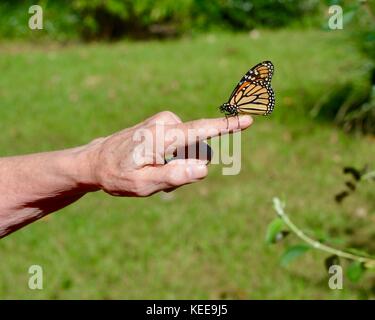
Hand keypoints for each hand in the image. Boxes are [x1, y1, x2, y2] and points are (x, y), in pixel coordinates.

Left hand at [81, 111, 251, 196]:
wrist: (98, 160)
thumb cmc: (117, 175)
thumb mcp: (142, 184)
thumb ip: (174, 176)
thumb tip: (205, 169)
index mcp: (161, 137)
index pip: (200, 131)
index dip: (226, 127)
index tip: (249, 120)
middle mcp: (166, 124)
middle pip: (198, 151)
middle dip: (188, 167)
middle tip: (157, 177)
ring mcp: (166, 122)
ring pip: (192, 150)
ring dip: (180, 164)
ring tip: (152, 170)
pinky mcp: (166, 125)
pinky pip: (184, 146)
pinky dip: (175, 158)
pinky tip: (154, 164)